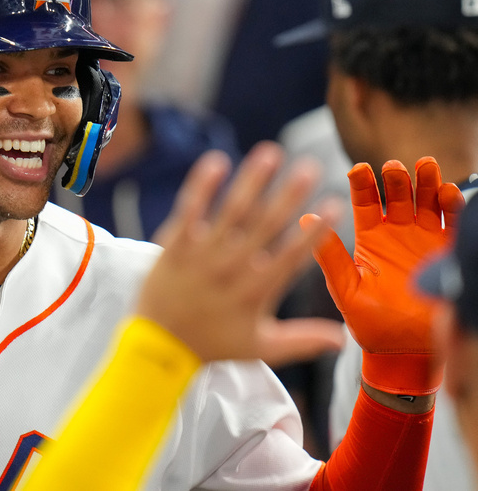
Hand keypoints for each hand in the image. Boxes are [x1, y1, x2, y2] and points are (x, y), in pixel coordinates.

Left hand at [142, 142, 344, 364]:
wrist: (157, 348)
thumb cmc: (212, 345)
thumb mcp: (260, 347)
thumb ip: (303, 339)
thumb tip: (343, 337)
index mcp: (255, 291)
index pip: (291, 256)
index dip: (314, 232)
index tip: (333, 205)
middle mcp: (230, 269)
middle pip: (264, 226)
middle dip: (289, 195)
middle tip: (311, 167)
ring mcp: (200, 255)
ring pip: (230, 211)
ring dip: (251, 180)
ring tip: (270, 153)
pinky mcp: (174, 245)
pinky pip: (189, 209)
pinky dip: (202, 185)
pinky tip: (217, 161)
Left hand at [302, 157, 463, 395]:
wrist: (405, 352)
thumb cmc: (369, 322)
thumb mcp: (346, 288)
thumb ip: (329, 255)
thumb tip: (304, 219)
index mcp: (369, 237)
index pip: (365, 202)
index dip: (362, 184)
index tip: (358, 168)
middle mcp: (397, 232)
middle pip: (397, 195)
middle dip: (395, 179)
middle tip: (392, 166)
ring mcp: (424, 239)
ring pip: (426, 202)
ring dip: (425, 183)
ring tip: (423, 166)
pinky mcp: (448, 251)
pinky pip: (452, 222)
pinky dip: (451, 205)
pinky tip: (447, 192)